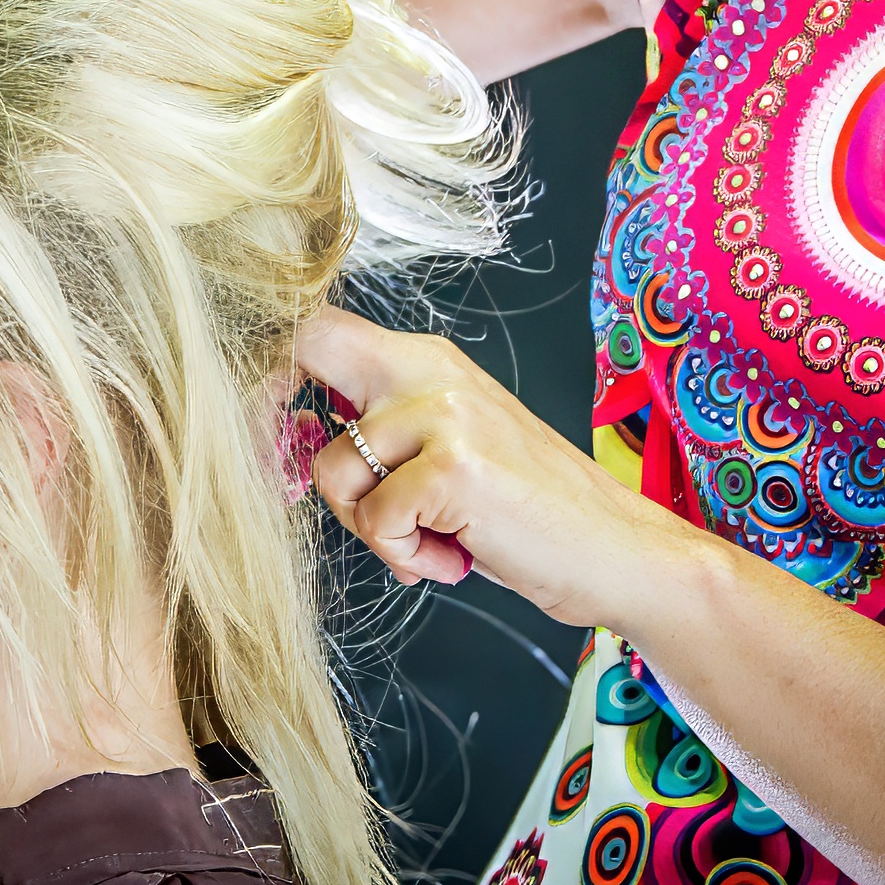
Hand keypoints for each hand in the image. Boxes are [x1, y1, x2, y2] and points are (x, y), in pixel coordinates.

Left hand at [300, 306, 701, 628]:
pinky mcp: (453, 467)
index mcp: (424, 359)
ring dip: (370, 529)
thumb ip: (377, 431)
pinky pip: (376, 522)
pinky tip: (452, 556)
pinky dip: (405, 557)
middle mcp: (430, 368)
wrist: (616, 550)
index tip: (268, 430)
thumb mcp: (445, 449)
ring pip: (331, 471)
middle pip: (309, 343)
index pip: (319, 327)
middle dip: (271, 413)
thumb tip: (283, 438)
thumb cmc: (524, 512)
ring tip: (429, 540)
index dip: (270, 368)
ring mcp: (444, 413)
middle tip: (292, 477)